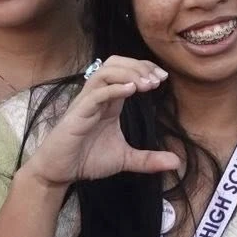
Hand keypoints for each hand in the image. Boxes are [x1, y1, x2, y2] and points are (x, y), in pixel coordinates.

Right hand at [21, 57, 182, 187]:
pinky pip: (95, 93)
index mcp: (109, 102)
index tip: (163, 79)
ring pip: (104, 72)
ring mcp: (86, 103)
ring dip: (129, 74)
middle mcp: (97, 97)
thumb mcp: (125, 159)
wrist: (59, 173)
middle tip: (158, 79)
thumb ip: (149, 159)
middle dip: (138, 66)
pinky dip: (114, 88)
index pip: (125, 72)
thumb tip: (176, 162)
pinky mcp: (77, 114)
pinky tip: (131, 91)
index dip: (144, 69)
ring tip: (147, 84)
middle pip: (115, 63)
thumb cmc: (87, 160)